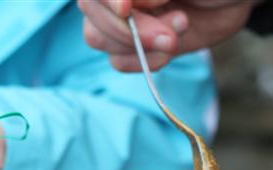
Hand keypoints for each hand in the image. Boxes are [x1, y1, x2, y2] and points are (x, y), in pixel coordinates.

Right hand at [79, 0, 255, 70]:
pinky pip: (120, 61)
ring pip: (100, 40)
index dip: (107, 1)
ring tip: (179, 30)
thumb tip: (126, 4)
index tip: (126, 9)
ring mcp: (123, 20)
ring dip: (140, 45)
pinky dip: (145, 60)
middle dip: (132, 31)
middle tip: (171, 34)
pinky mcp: (137, 45)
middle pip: (93, 17)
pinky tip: (172, 48)